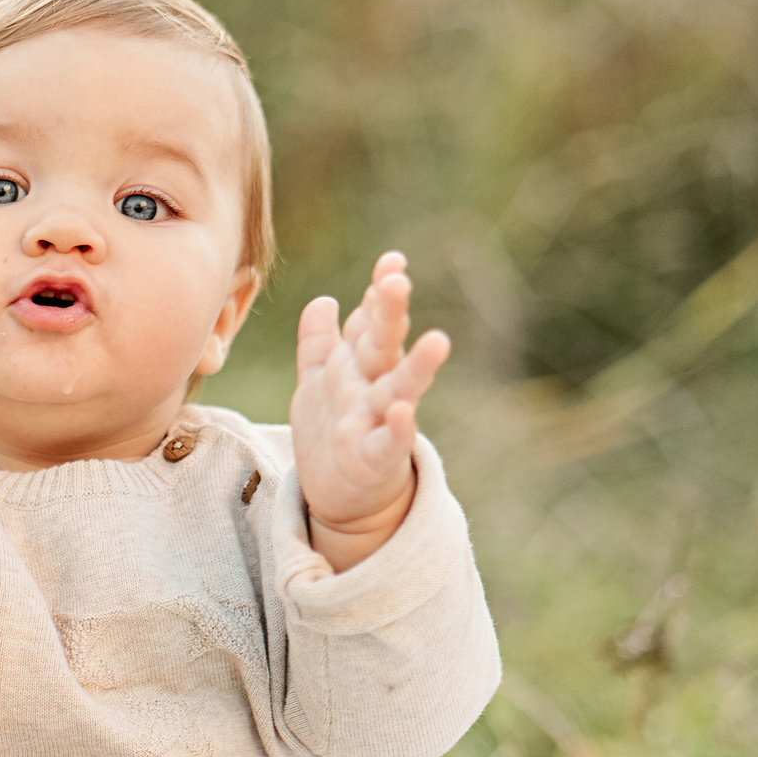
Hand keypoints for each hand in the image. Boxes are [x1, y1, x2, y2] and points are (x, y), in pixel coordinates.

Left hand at [290, 251, 449, 570]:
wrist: (339, 495)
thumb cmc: (333, 431)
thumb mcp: (319, 382)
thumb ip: (319, 343)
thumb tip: (323, 301)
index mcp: (357, 365)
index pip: (370, 321)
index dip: (380, 292)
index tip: (392, 262)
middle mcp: (371, 387)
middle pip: (383, 345)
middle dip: (390, 313)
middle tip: (398, 280)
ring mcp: (376, 422)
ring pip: (399, 389)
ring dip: (417, 367)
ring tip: (438, 341)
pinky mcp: (373, 460)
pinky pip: (386, 443)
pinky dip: (396, 429)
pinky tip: (403, 412)